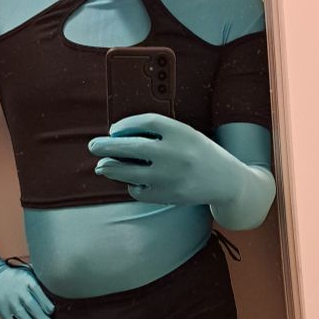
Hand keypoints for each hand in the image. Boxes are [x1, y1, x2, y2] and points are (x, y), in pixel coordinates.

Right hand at [0, 261, 57, 318]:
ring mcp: (11, 303)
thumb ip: (39, 284)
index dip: (50, 309)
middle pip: (35, 309)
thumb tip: (56, 295)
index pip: (43, 297)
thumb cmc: (12, 275)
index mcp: (29, 282)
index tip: (54, 315)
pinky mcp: (2, 311)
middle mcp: (20, 293)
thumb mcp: (27, 273)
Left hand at [87, 112, 243, 206]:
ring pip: (129, 172)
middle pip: (131, 147)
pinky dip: (133, 185)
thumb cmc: (199, 154)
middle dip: (107, 147)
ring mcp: (170, 176)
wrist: (225, 181)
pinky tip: (135, 181)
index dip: (126, 125)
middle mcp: (175, 153)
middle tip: (93, 146)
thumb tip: (116, 137)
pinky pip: (139, 189)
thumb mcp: (185, 135)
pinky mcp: (167, 196)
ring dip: (111, 168)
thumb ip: (157, 133)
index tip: (113, 130)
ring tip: (102, 167)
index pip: (146, 122)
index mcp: (182, 132)